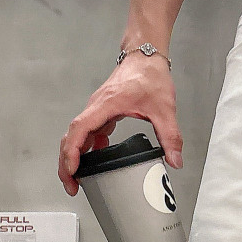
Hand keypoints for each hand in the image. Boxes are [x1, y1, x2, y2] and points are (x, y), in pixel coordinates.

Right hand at [58, 56, 182, 195]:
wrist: (146, 56)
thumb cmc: (150, 75)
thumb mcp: (164, 108)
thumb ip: (170, 136)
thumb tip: (175, 160)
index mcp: (105, 105)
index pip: (79, 130)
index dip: (72, 152)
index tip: (72, 170)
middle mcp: (96, 107)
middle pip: (71, 137)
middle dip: (66, 162)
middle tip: (71, 185)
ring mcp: (97, 109)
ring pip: (77, 135)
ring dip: (74, 156)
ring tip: (79, 179)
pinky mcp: (103, 111)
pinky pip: (89, 131)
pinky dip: (88, 147)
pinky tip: (98, 158)